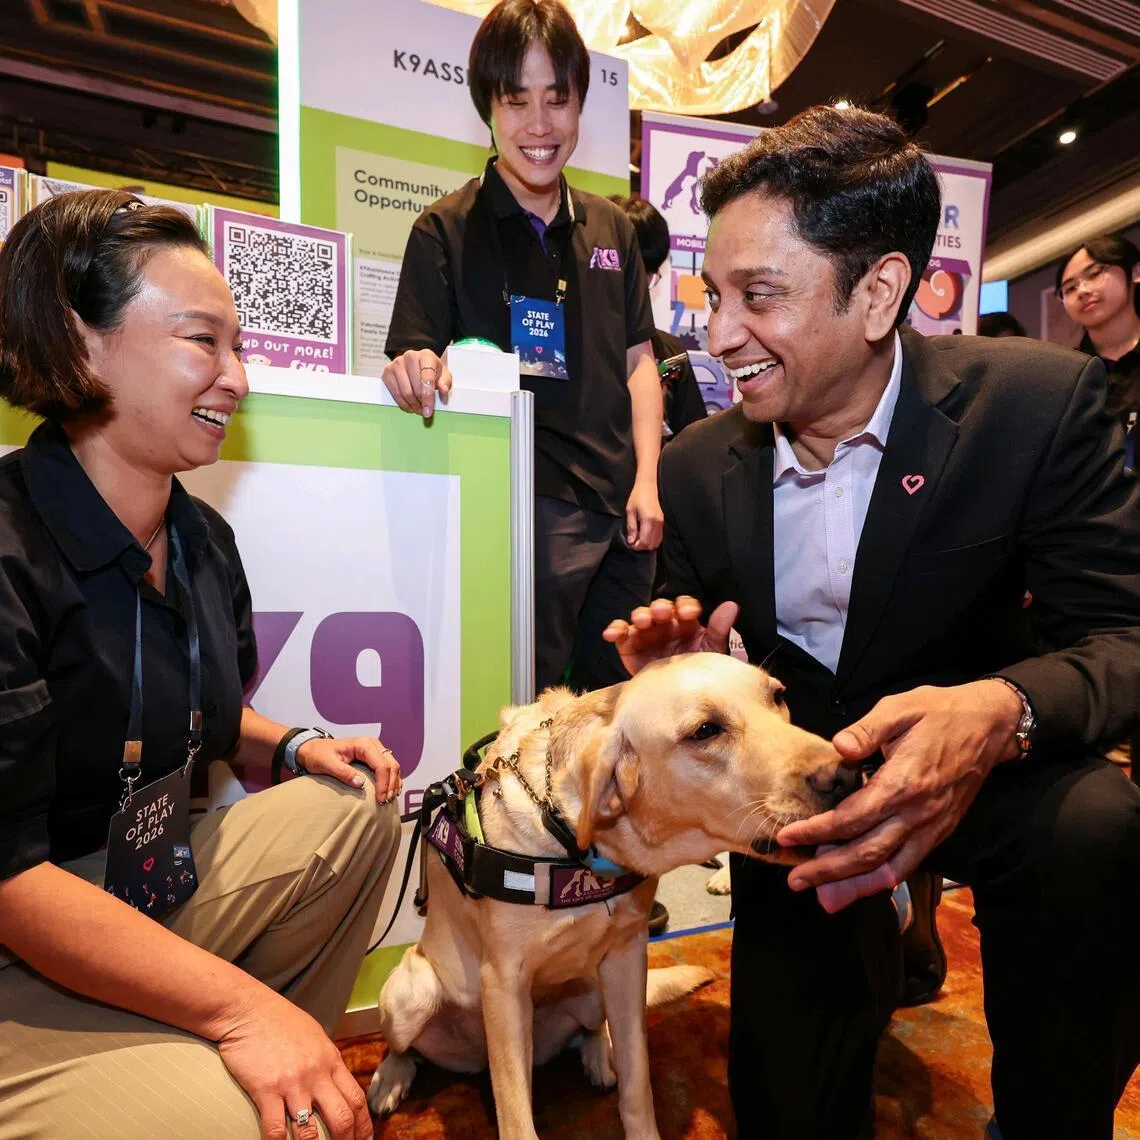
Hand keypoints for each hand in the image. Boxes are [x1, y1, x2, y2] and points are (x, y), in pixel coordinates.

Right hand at [217, 989, 371, 1139]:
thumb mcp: (314, 1036)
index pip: (356, 1097)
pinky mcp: (267, 1090)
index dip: (363, 1124)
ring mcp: (293, 1083)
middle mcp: (317, 1073)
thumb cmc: (279, 1020)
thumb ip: (325, 1060)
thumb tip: (333, 1079)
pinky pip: (275, 1128)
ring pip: (310, 1129)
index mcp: (331, 1060)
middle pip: (342, 1116)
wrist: (248, 1010)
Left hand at [296, 736, 402, 803]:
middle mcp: (373, 744)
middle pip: (391, 765)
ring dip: (393, 783)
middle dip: (391, 784)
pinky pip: (388, 767)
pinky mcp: (374, 757)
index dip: (383, 784)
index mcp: (363, 744)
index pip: (381, 765)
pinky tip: (391, 791)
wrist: (313, 749)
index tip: (380, 799)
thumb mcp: (327, 764)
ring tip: (389, 799)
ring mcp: (375, 750)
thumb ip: (343, 773)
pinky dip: (392, 779)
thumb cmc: (318, 755)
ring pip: (393, 766)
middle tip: (386, 801)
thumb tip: (361, 783)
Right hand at [381, 349, 451, 417]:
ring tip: (418, 408)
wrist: (418, 364)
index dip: (428, 397)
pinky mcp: (387, 372)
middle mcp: (410, 356)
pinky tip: (409, 405)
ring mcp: (396, 363)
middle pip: (415, 388)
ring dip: (412, 405)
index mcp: (426, 356)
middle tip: (425, 411)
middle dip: (421, 403)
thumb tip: (444, 391)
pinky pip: (395, 393)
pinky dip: (403, 403)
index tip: (428, 411)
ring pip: (404, 392)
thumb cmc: (432, 370)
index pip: (427, 379)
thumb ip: (445, 383)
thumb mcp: (443, 375)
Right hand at [602, 595, 739, 675]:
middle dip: (661, 607)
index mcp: (687, 623)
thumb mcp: (712, 651)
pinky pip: (621, 634)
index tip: (689, 613)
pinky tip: (611, 634)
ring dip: (640, 615)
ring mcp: (647, 635)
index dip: (686, 606)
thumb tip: (732, 605)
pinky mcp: (630, 647)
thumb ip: (719, 629)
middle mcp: (666, 625)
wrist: (680, 703)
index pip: (685, 606)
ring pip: (640, 617)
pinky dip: (615, 630)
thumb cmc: (697, 673)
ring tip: (643, 622)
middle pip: (660, 608)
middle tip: (663, 613)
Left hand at [625, 481, 663, 550]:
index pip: (644, 541)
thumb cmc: (637, 497)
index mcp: (648, 520)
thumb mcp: (630, 511)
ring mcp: (661, 523)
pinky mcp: (662, 522)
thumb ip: (631, 527)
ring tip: (638, 539)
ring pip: (656, 542)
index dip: (637, 546)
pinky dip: (652, 540)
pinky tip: (645, 536)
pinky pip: (659, 537)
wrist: (648, 487)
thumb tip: (631, 541)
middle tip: (633, 542)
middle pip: (651, 544)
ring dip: (647, 544)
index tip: (630, 544)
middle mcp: (657, 523)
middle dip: (641, 546)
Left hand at [775, 680, 1022, 912]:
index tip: (787, 837)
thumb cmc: (938, 712)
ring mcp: (933, 826)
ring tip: (824, 898)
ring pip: (891, 868)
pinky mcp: (941, 831)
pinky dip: (884, 880)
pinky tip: (862, 886)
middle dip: (828, 871)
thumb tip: (839, 746)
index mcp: (903, 782)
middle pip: (868, 853)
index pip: (852, 818)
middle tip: (795, 882)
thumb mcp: (899, 707)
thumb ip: (867, 729)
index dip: (817, 832)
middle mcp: (919, 812)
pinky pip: (910, 864)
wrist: (988, 725)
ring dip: (855, 886)